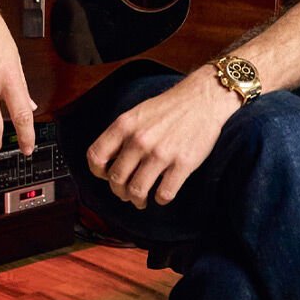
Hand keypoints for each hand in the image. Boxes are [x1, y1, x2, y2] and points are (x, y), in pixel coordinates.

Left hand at [86, 68, 240, 207]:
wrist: (203, 99)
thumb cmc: (168, 108)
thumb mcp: (137, 114)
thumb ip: (121, 135)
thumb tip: (109, 162)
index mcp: (124, 126)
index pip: (96, 157)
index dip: (98, 172)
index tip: (108, 175)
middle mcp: (139, 140)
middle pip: (116, 180)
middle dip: (119, 191)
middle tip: (127, 193)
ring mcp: (161, 153)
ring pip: (136, 192)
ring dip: (137, 201)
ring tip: (141, 200)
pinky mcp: (183, 164)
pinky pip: (164, 194)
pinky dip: (160, 199)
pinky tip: (162, 193)